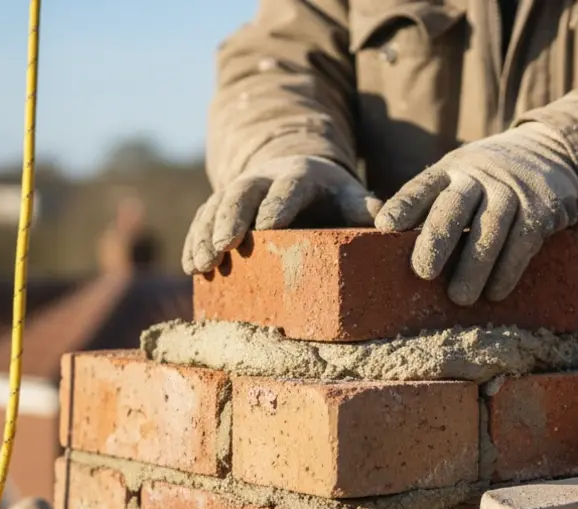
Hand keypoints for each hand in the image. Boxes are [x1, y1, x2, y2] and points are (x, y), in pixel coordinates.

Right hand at [182, 155, 381, 273]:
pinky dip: (195, 240)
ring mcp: (238, 190)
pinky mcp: (221, 206)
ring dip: (206, 234)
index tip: (268, 226)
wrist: (296, 173)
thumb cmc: (330, 197)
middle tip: (224, 245)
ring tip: (200, 264)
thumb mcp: (350, 197)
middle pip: (242, 193)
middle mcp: (263, 179)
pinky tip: (190, 265)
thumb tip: (387, 225)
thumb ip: (364, 209)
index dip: (278, 204)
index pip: (288, 187)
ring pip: (216, 206)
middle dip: (231, 218)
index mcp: (300, 176)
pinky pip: (202, 219)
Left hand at [374, 122, 577, 305]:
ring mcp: (512, 189)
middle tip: (423, 272)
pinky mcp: (541, 207)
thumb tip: (380, 231)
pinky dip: (508, 270)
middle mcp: (479, 175)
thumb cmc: (488, 180)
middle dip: (437, 239)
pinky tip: (495, 293)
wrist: (552, 151)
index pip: (422, 186)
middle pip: (454, 206)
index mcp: (451, 170)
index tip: (385, 227)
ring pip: (490, 228)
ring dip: (475, 266)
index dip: (404, 205)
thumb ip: (427, 202)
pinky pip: (523, 240)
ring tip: (459, 298)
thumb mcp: (458, 177)